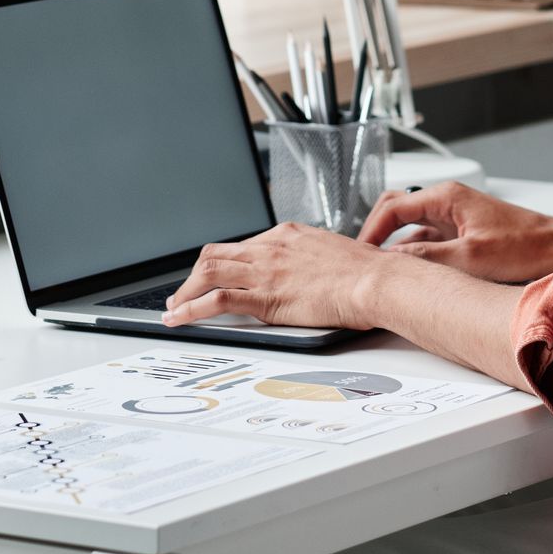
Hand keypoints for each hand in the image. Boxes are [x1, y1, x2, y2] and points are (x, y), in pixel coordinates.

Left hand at [162, 223, 391, 330]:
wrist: (377, 282)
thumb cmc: (367, 274)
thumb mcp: (333, 255)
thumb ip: (312, 261)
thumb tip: (310, 275)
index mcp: (288, 234)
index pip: (242, 246)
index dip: (223, 264)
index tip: (215, 278)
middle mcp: (271, 247)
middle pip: (215, 254)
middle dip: (194, 275)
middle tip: (184, 293)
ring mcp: (266, 270)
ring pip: (208, 272)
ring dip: (185, 293)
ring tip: (175, 309)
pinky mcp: (266, 296)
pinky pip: (217, 299)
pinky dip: (192, 309)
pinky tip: (181, 319)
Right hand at [356, 182, 552, 283]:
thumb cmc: (525, 246)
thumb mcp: (470, 257)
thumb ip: (428, 257)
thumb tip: (394, 260)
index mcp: (447, 197)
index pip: (393, 207)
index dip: (371, 231)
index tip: (360, 253)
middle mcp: (448, 202)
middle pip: (397, 209)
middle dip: (377, 232)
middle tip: (363, 259)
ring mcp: (455, 217)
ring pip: (412, 227)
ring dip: (396, 245)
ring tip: (383, 269)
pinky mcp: (463, 232)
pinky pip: (428, 239)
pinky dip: (415, 253)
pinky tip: (412, 274)